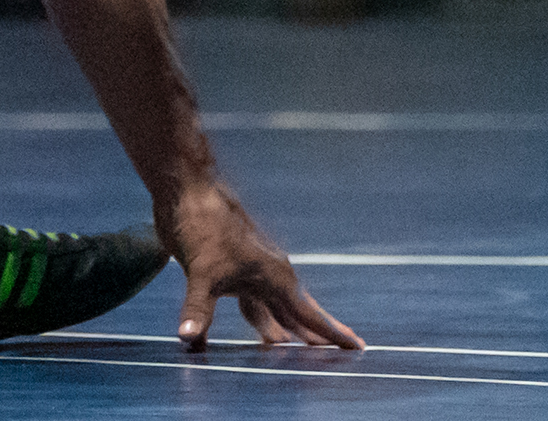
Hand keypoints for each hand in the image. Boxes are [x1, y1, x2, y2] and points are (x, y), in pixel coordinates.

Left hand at [159, 181, 361, 351]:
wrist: (189, 190)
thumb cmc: (204, 225)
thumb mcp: (201, 273)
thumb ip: (198, 309)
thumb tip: (188, 339)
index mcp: (275, 277)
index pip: (310, 314)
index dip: (333, 333)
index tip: (359, 347)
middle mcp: (269, 276)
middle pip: (299, 315)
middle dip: (316, 337)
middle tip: (340, 356)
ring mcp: (252, 274)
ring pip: (276, 311)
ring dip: (286, 332)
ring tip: (300, 354)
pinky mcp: (232, 272)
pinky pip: (252, 306)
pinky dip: (258, 323)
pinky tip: (257, 338)